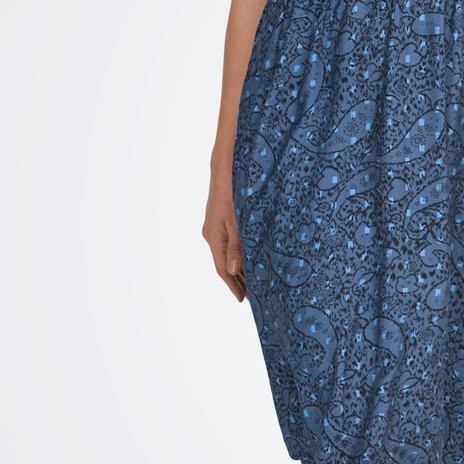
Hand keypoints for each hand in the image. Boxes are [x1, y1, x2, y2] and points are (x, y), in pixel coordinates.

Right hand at [204, 167, 247, 301]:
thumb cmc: (232, 190)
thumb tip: (233, 270)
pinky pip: (229, 242)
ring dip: (238, 267)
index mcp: (214, 237)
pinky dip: (238, 253)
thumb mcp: (237, 221)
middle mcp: (212, 234)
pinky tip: (248, 255)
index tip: (242, 299)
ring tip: (252, 280)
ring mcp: (215, 226)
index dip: (233, 285)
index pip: (222, 269)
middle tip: (251, 295)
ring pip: (227, 253)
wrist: (226, 165)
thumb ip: (236, 246)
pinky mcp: (221, 218)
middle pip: (224, 264)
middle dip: (237, 280)